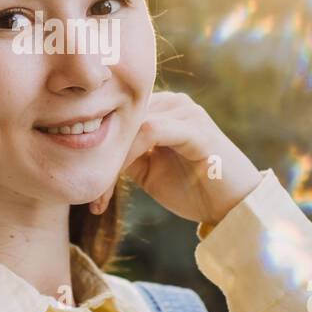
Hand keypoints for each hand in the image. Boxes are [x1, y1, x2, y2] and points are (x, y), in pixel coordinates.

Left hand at [89, 91, 262, 225]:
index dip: (93, 144)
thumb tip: (89, 155)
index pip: (117, 115)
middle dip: (97, 153)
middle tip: (80, 190)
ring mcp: (186, 112)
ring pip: (131, 124)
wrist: (233, 208)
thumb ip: (125, 155)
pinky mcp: (196, 129)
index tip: (78, 183)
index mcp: (161, 108)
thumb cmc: (193, 188)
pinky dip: (127, 155)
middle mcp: (173, 103)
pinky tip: (114, 179)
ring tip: (96, 191)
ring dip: (109, 158)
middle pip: (120, 117)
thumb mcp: (148, 170)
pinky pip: (150, 132)